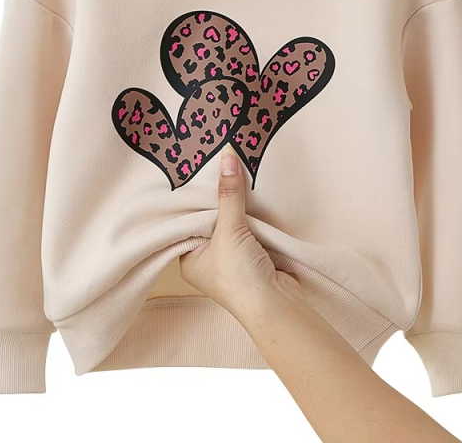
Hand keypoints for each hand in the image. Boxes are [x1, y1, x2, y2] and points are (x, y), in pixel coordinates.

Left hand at [178, 144, 303, 320]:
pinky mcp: (252, 254)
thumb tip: (227, 155)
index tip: (195, 169)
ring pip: (230, 221)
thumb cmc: (239, 276)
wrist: (276, 305)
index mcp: (188, 258)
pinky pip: (248, 226)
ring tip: (232, 168)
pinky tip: (251, 191)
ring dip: (236, 203)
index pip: (185, 220)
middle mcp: (206, 258)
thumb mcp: (229, 230)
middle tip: (215, 162)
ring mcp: (230, 257)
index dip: (191, 197)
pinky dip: (251, 213)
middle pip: (209, 218)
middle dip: (216, 196)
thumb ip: (229, 193)